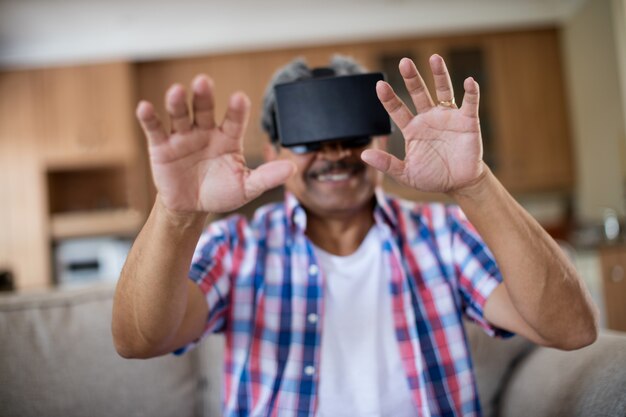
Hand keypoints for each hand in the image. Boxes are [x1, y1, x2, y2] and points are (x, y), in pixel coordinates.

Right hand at [136, 75, 294, 213]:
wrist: (192, 207)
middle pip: (204, 109)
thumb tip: (292, 168)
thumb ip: (267, 177)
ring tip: (176, 91)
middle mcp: (205, 131)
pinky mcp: (161, 147)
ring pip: (180, 115)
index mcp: (228, 138)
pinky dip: (149, 118)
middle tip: (203, 82)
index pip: (234, 120)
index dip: (237, 110)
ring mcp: (183, 137)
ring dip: (177, 102)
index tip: (239, 98)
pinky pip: (155, 130)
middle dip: (204, 96)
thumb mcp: (246, 187)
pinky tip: (145, 107)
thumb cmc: (221, 191)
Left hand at [362, 55, 484, 193]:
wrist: (459, 184)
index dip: (388, 98)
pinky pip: (470, 103)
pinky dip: (471, 92)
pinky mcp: (467, 121)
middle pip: (418, 93)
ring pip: (443, 90)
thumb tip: (363, 155)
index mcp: (412, 129)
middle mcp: (428, 118)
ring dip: (440, 74)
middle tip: (404, 62)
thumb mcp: (405, 174)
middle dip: (411, 78)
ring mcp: (447, 117)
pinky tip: (469, 81)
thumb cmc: (432, 177)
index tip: (380, 85)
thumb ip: (386, 164)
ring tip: (434, 58)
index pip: (397, 109)